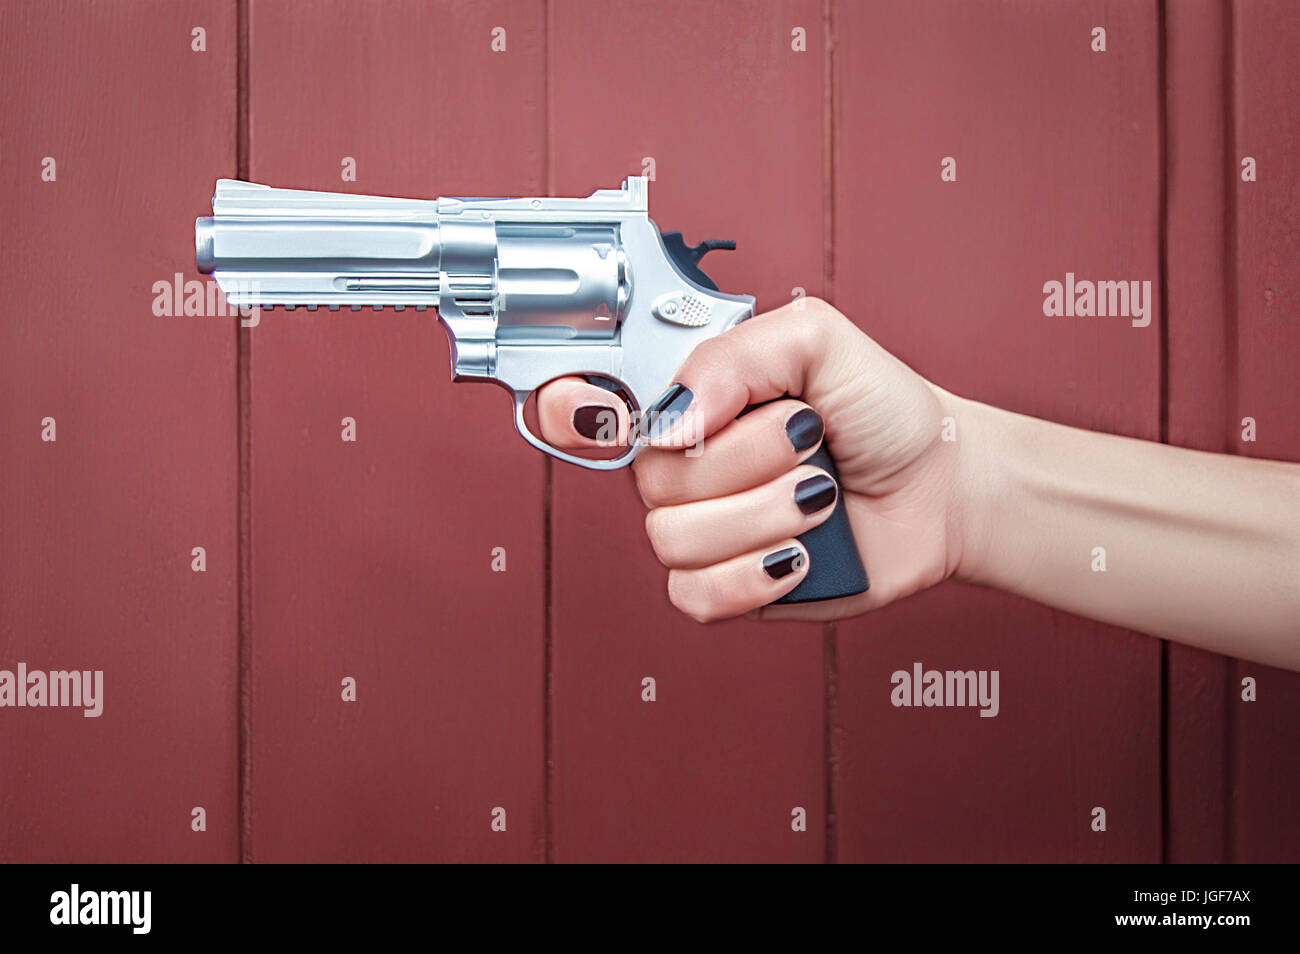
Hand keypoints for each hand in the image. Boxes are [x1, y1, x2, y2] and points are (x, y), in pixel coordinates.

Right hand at [535, 298, 967, 621]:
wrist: (938, 484)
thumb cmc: (879, 409)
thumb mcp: (816, 340)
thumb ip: (735, 356)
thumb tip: (674, 420)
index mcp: (690, 402)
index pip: (586, 404)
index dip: (570, 409)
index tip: (601, 410)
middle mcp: (684, 466)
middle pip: (651, 480)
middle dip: (744, 460)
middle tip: (807, 442)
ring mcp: (704, 529)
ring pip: (673, 539)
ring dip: (763, 515)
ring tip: (820, 496)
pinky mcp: (728, 586)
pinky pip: (694, 595)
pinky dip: (752, 576)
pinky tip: (798, 553)